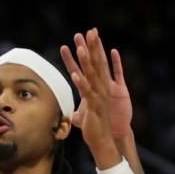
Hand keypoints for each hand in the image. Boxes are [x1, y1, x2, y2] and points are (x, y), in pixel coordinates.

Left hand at [59, 28, 117, 165]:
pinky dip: (82, 84)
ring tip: (81, 48)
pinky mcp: (98, 106)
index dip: (81, 54)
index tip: (76, 41)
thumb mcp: (84, 116)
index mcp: (95, 87)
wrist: (105, 140)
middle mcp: (100, 88)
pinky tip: (75, 74)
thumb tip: (69, 114)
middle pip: (94, 64)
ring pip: (93, 75)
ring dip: (87, 61)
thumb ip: (78, 112)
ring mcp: (101, 96)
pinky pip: (89, 93)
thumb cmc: (95, 127)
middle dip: (89, 48)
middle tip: (85, 33)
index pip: (87, 67)